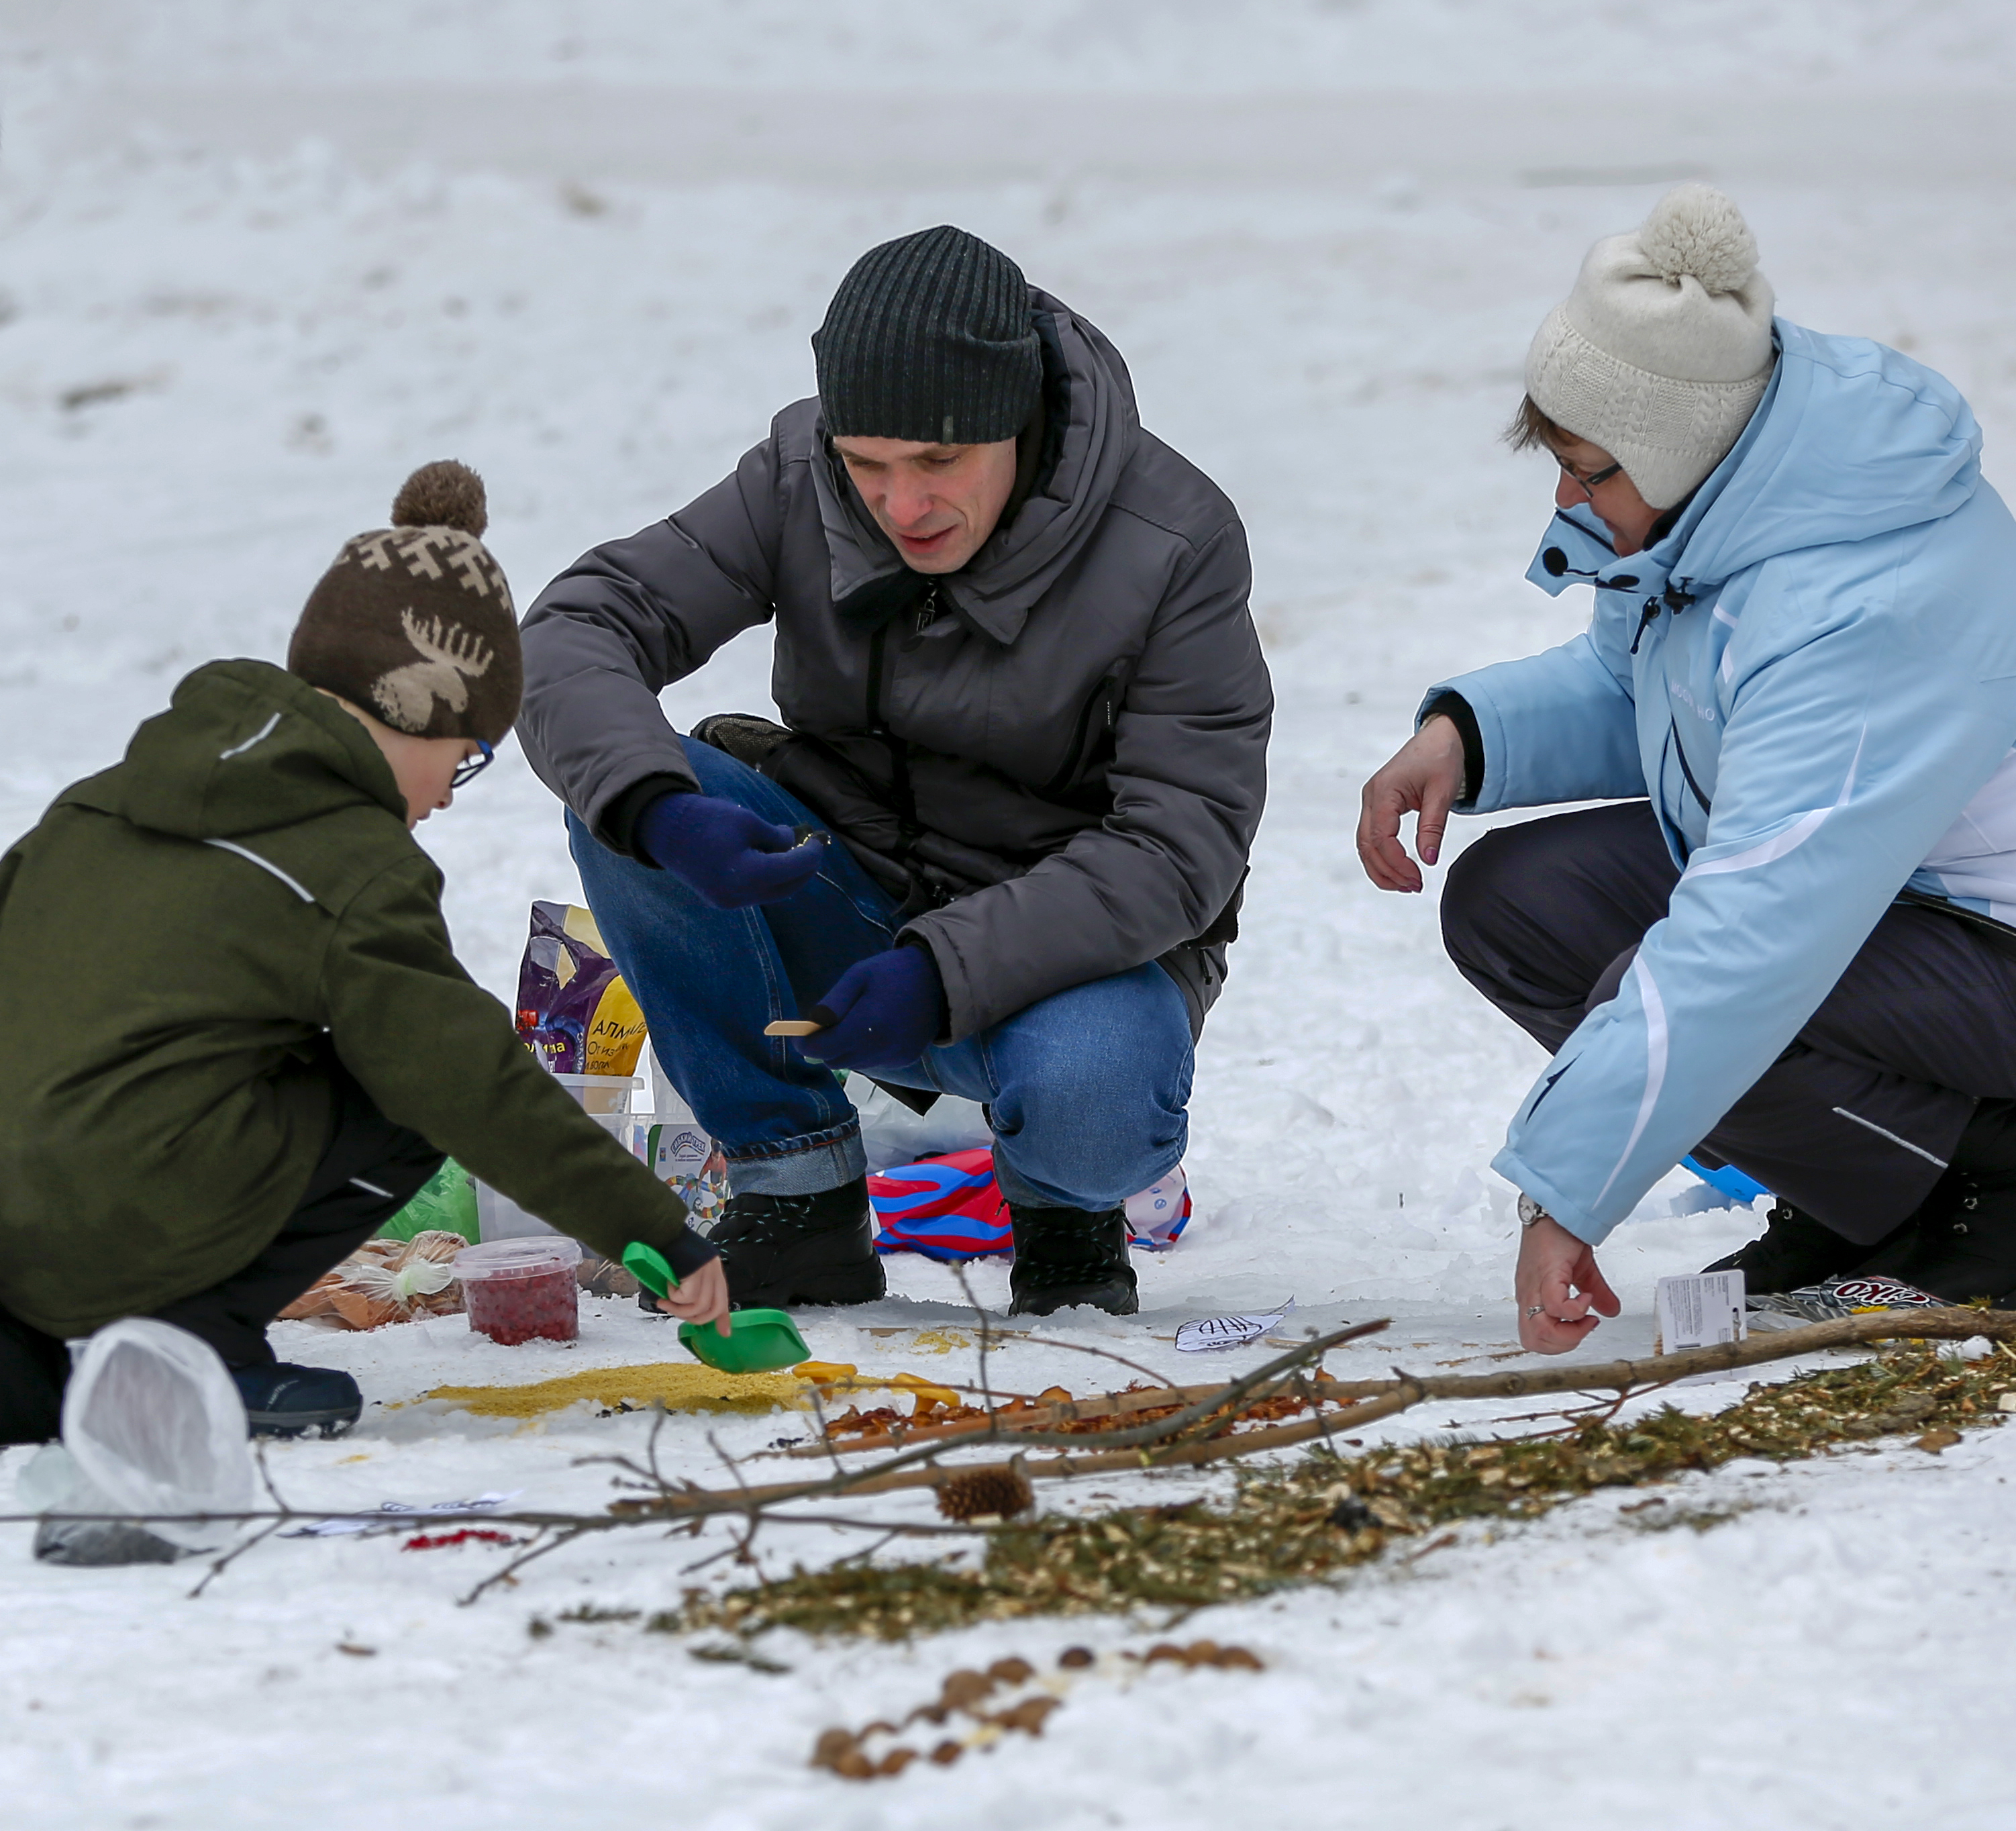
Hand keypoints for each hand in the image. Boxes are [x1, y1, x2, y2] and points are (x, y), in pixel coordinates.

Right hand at [636, 791, 823, 907]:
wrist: (665, 832)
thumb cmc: (706, 819)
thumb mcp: (747, 820)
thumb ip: (775, 836)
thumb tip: (792, 844)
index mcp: (748, 874)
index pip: (793, 868)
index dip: (811, 854)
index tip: (818, 840)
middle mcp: (740, 896)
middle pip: (786, 888)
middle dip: (804, 870)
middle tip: (811, 850)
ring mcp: (729, 902)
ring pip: (772, 894)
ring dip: (787, 876)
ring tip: (792, 853)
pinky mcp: (721, 901)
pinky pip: (755, 893)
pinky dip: (769, 880)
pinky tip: (771, 861)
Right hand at [652, 1254, 730, 1335]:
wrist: (659, 1230)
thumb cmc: (664, 1250)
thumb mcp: (681, 1271)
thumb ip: (689, 1288)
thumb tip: (687, 1310)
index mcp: (713, 1269)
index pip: (723, 1297)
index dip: (723, 1317)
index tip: (724, 1333)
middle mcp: (714, 1269)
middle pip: (715, 1307)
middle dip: (695, 1318)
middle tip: (675, 1313)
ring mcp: (707, 1269)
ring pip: (700, 1305)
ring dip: (679, 1310)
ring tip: (664, 1302)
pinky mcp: (697, 1271)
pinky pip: (687, 1297)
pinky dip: (674, 1297)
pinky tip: (667, 1285)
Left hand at [793, 945, 945, 1072]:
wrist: (939, 980)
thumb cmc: (893, 972)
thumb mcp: (858, 976)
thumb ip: (834, 1002)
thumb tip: (812, 1023)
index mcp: (866, 1026)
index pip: (824, 1048)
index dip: (807, 1044)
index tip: (800, 1037)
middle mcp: (880, 1048)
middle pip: (836, 1060)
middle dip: (826, 1047)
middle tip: (827, 1028)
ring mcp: (894, 1057)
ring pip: (854, 1064)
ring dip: (846, 1050)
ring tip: (854, 1026)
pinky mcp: (905, 1060)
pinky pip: (874, 1063)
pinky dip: (866, 1052)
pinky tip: (875, 1031)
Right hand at [1356, 713, 1465, 892]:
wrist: (1442, 737)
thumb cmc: (1442, 758)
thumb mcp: (1442, 792)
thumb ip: (1433, 827)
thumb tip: (1428, 860)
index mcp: (1384, 791)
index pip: (1382, 838)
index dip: (1397, 863)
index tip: (1418, 878)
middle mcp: (1371, 797)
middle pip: (1367, 845)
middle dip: (1388, 871)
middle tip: (1414, 887)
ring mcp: (1371, 802)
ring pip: (1365, 845)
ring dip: (1382, 868)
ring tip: (1406, 885)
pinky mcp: (1378, 806)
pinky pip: (1372, 838)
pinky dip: (1382, 857)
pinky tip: (1399, 871)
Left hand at [1515, 1210, 1620, 1353]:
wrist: (1555, 1211)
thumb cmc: (1558, 1237)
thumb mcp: (1580, 1272)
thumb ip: (1596, 1294)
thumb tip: (1611, 1311)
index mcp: (1533, 1298)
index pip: (1533, 1338)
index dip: (1559, 1342)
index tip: (1581, 1327)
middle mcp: (1529, 1296)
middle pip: (1533, 1341)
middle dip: (1563, 1344)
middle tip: (1583, 1327)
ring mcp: (1534, 1287)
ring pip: (1538, 1330)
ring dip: (1569, 1332)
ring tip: (1587, 1315)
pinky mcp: (1546, 1275)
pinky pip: (1554, 1306)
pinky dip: (1574, 1310)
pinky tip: (1585, 1298)